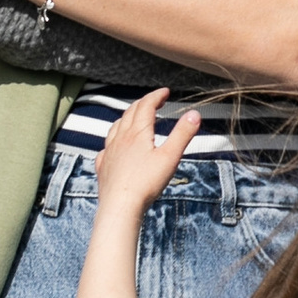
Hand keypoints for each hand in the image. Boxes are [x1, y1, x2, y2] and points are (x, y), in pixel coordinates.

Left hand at [91, 87, 202, 225]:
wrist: (120, 206)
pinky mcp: (104, 167)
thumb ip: (182, 134)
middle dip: (143, 103)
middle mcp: (120, 138)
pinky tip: (116, 146)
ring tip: (135, 118)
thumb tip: (194, 114)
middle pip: (130, 113)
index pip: (146, 105)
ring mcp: (109, 152)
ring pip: (116, 127)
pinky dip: (114, 140)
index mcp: (137, 133)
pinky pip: (106, 147)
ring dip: (127, 117)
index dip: (156, 96)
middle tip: (155, 101)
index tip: (165, 92)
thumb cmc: (145, 183)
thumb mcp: (170, 157)